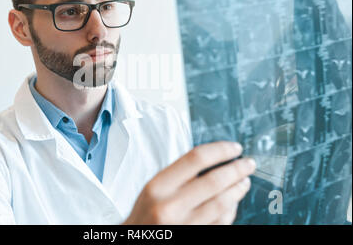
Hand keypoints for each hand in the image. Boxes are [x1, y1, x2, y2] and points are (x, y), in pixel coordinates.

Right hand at [123, 141, 254, 224]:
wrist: (135, 241)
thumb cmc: (145, 214)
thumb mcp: (153, 190)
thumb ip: (178, 176)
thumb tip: (214, 161)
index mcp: (158, 186)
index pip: (195, 159)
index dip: (220, 150)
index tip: (234, 148)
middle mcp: (169, 206)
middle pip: (214, 180)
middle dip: (237, 169)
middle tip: (248, 164)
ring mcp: (184, 225)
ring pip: (222, 203)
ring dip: (238, 189)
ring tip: (244, 181)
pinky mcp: (195, 236)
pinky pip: (221, 222)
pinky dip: (231, 210)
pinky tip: (234, 202)